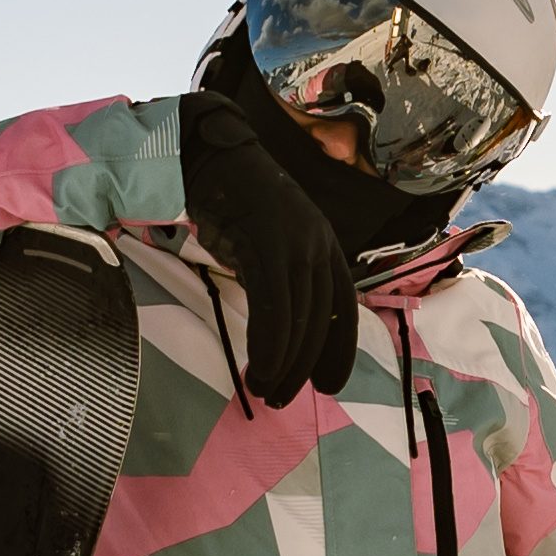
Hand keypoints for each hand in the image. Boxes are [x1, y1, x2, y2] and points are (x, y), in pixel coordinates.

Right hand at [173, 95, 358, 409]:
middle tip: (282, 399)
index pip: (343, 310)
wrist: (212, 157)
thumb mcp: (271, 244)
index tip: (329, 386)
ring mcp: (293, 245)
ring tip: (263, 389)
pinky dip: (268, 344)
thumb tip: (283, 329)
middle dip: (303, 368)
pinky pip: (273, 308)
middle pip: (320, 323)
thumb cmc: (235, 203)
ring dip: (282, 364)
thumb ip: (283, 279)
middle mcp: (318, 247)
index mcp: (325, 248)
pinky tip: (258, 367)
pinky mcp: (266, 246)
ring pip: (299, 320)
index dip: (340, 352)